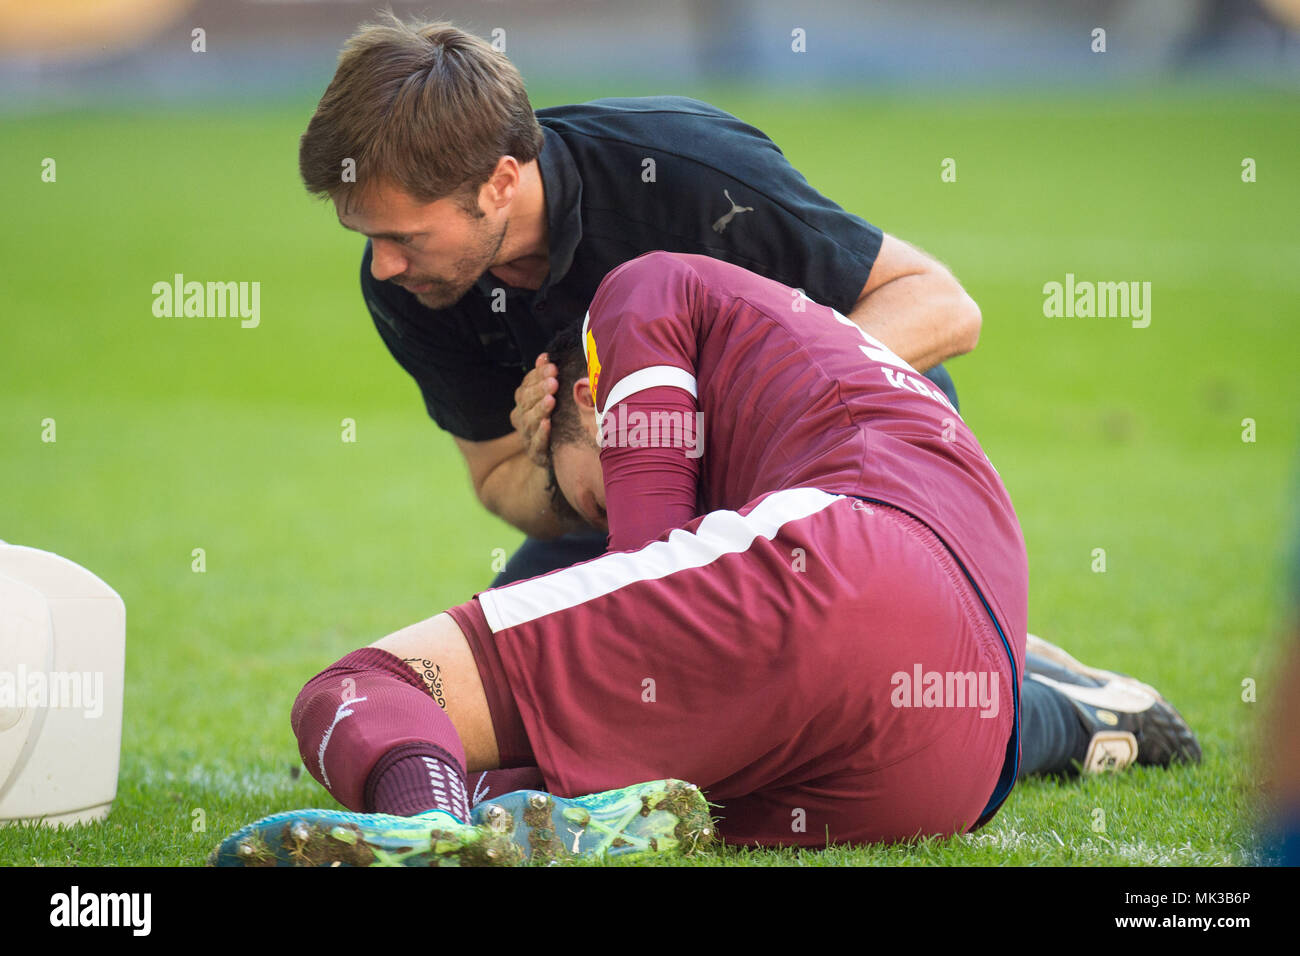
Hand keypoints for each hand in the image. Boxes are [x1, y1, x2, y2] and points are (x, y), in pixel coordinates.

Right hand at [510, 352, 557, 468]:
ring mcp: (527, 436)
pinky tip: (547, 424)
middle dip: (539, 389)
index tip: (552, 367)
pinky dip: (541, 433)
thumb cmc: (557, 419)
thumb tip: (544, 357)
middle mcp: (521, 418)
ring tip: (551, 400)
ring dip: (540, 409)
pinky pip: (536, 443)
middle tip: (553, 381)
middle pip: (525, 401)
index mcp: (523, 402)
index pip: (526, 385)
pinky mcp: (536, 454)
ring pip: (529, 421)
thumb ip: (545, 377)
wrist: (559, 454)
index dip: (537, 375)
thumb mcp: (551, 396)